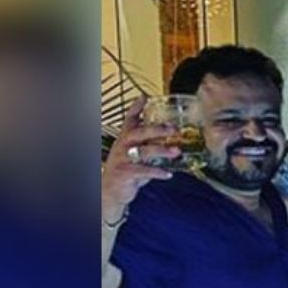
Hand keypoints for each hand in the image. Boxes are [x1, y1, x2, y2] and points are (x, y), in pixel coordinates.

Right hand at [102, 96, 176, 221]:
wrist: (111, 190)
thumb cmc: (127, 170)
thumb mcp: (136, 153)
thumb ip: (150, 143)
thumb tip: (171, 137)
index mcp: (126, 138)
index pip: (129, 119)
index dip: (136, 107)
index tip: (145, 97)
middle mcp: (123, 145)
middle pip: (139, 132)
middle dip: (157, 129)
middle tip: (173, 128)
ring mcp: (123, 159)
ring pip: (143, 151)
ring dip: (162, 150)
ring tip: (176, 151)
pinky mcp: (125, 173)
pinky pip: (143, 171)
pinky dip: (157, 172)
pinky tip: (168, 174)